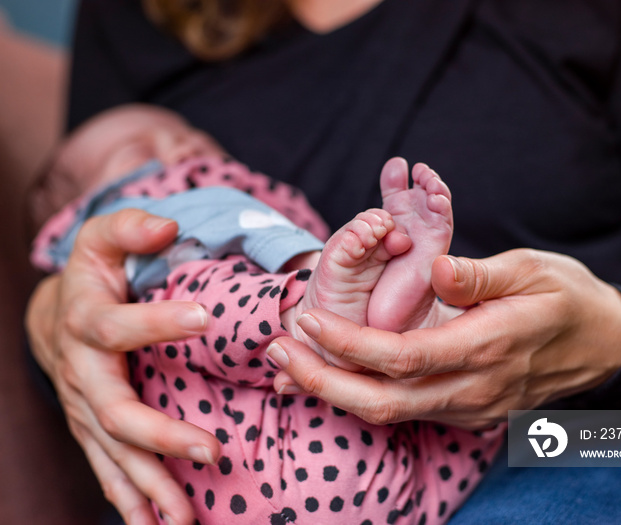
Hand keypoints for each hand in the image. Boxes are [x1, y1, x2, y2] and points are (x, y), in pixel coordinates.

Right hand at [25, 209, 219, 524]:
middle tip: (211, 450)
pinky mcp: (91, 427)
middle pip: (114, 409)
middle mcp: (81, 372)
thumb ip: (131, 227)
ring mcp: (84, 407)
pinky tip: (156, 523)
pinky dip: (130, 498)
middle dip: (160, 433)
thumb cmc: (94, 275)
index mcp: (87, 322)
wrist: (57, 315)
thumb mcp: (102, 239)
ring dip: (150, 484)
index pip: (117, 326)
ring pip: (113, 452)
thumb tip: (169, 224)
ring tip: (186, 517)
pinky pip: (107, 468)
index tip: (205, 317)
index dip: (156, 322)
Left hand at [268, 248, 620, 428]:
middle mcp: (475, 387)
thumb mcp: (531, 270)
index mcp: (488, 346)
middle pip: (385, 401)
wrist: (602, 344)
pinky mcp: (468, 410)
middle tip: (277, 351)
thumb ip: (480, 275)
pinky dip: (363, 395)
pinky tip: (335, 370)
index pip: (404, 356)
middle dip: (323, 381)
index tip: (307, 318)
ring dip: (336, 390)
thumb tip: (437, 268)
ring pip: (391, 414)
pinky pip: (407, 411)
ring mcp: (471, 406)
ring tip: (291, 360)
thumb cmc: (565, 296)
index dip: (349, 342)